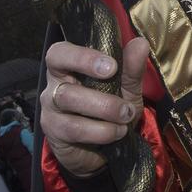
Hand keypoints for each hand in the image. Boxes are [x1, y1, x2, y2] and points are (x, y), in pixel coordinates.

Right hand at [40, 37, 150, 178]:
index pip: (60, 53)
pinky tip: (117, 133)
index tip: (112, 66)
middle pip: (62, 80)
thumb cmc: (110, 109)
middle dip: (98, 92)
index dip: (82, 57)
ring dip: (104, 111)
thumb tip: (140, 43)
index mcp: (68, 67)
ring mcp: (50, 110)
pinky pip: (74, 129)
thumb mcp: (126, 88)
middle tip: (124, 104)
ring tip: (125, 118)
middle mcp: (54, 85)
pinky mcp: (54, 133)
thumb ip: (131, 68)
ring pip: (68, 102)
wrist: (103, 148)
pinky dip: (101, 131)